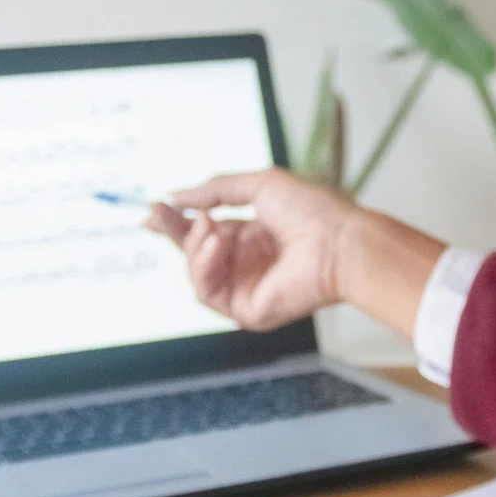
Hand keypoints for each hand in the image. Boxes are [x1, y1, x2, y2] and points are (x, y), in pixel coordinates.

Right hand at [148, 169, 445, 335]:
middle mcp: (246, 264)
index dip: (178, 220)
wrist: (339, 242)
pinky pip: (208, 293)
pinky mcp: (246, 311)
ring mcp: (245, 289)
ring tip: (210, 228)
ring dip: (194, 248)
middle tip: (157, 215)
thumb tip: (176, 195)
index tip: (156, 207)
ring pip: (196, 273)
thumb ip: (215, 189)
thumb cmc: (313, 211)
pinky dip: (204, 267)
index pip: (204, 231)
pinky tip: (216, 245)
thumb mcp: (260, 185)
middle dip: (174, 233)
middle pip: (193, 253)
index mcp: (251, 236)